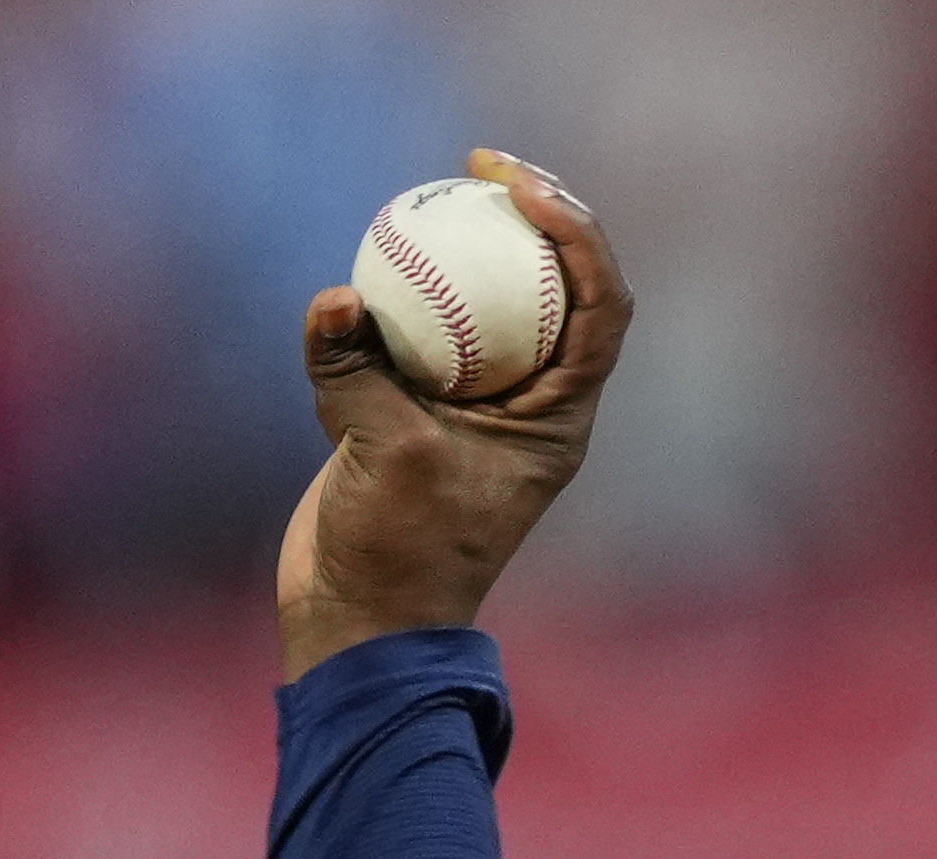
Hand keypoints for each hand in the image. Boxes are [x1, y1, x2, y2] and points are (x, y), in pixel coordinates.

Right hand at [277, 151, 633, 682]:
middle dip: (537, 216)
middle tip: (486, 164)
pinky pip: (421, 326)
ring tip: (446, 184)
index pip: (599, 307)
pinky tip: (376, 249)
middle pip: (557, 289)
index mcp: (560, 417)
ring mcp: (477, 402)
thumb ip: (358, 374)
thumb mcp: (384, 458)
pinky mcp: (419, 406)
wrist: (362, 616)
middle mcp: (532, 403)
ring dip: (475, 243)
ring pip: (491, 301)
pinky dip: (402, 286)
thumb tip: (337, 300)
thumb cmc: (397, 554)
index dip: (578, 236)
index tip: (523, 187)